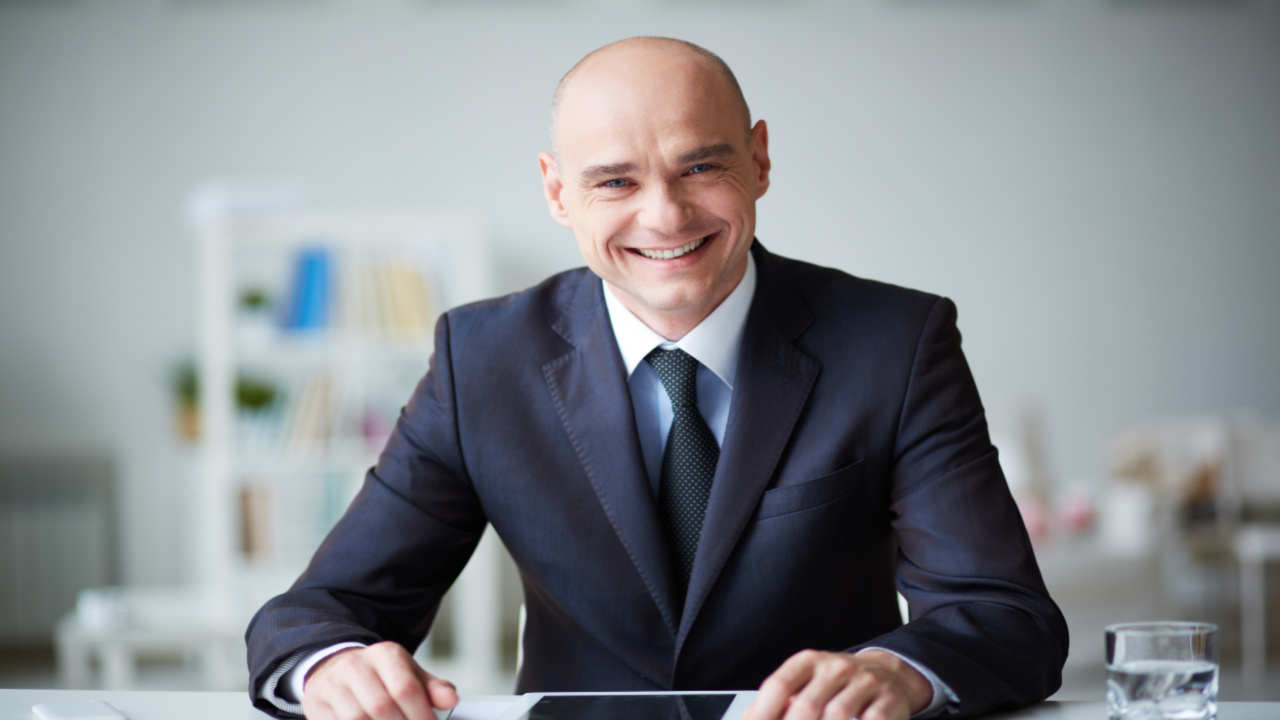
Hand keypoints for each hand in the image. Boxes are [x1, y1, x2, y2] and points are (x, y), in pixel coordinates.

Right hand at [301, 641, 457, 719]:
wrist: (336, 665)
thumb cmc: (378, 675)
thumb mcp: (407, 673)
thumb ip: (432, 688)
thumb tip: (450, 698)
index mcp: (384, 655)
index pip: (405, 688)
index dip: (421, 715)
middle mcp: (356, 666)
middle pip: (381, 706)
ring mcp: (332, 685)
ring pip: (357, 719)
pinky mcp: (316, 703)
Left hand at [743, 649, 931, 719]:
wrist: (889, 674)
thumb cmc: (838, 683)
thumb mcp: (808, 682)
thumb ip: (781, 700)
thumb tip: (750, 717)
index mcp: (809, 662)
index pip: (779, 685)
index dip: (763, 713)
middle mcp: (836, 667)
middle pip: (806, 705)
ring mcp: (864, 683)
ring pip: (838, 715)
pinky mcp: (889, 701)